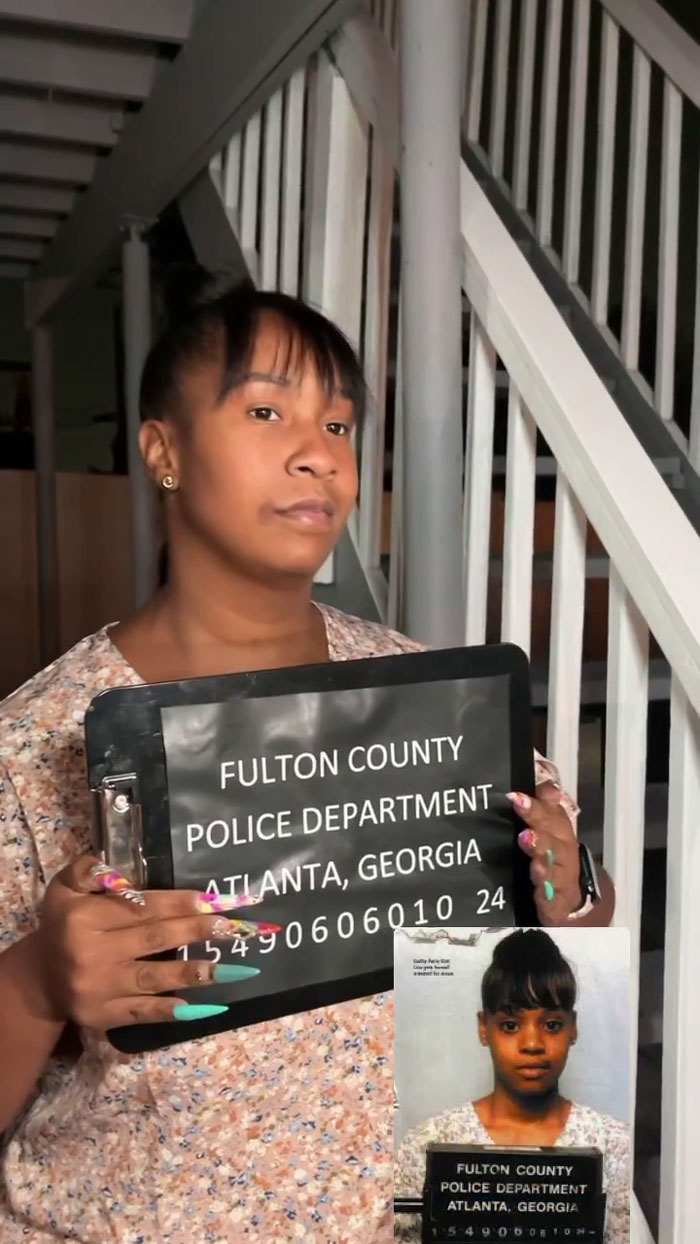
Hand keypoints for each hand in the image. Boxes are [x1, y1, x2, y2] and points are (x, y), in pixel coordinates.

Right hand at [33, 854, 260, 1030]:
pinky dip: (172, 1010)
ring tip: (233, 968)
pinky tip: (200, 1006)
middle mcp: (91, 954)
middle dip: (197, 931)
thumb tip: (124, 873)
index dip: (181, 903)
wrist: (41, 978)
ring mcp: (99, 989)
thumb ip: (90, 870)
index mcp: (84, 918)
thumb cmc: (62, 924)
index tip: (216, 901)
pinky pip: (143, 1013)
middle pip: (155, 939)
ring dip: (195, 972)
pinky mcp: (104, 1016)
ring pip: (154, 978)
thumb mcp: (64, 887)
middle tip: (235, 927)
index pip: (142, 907)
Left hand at [508, 783, 579, 925]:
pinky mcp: (556, 904)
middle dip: (540, 834)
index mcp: (559, 830)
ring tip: (532, 858)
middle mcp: (562, 853)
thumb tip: (548, 782)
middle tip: (523, 827)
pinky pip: (553, 901)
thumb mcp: (550, 826)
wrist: (568, 895)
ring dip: (544, 863)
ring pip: (554, 870)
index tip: (516, 798)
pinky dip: (547, 897)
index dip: (537, 807)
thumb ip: (545, 804)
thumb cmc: (552, 853)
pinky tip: (540, 893)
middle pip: (553, 842)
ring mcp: (560, 879)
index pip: (551, 815)